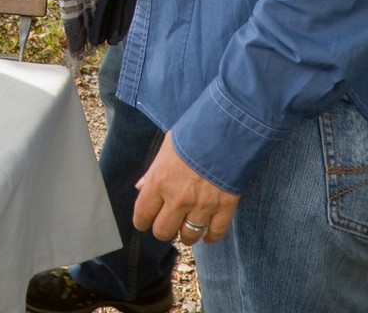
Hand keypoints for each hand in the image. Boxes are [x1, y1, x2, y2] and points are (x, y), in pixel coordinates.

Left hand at [133, 131, 239, 245]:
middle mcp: (178, 198)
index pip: (142, 214)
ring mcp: (202, 205)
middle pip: (163, 231)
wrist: (227, 130)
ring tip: (187, 229)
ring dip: (186, 235)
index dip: (142, 221)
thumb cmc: (194, 134)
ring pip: (189, 236)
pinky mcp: (225, 208)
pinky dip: (211, 237)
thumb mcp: (166, 148)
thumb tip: (141, 187)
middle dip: (163, 230)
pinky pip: (216, 233)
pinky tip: (208, 235)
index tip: (145, 222)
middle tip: (167, 223)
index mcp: (159, 182)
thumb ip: (153, 172)